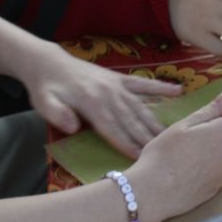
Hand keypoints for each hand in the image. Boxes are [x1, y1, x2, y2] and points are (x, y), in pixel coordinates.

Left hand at [24, 44, 178, 157]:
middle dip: (147, 138)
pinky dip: (160, 88)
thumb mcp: (43, 102)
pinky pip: (143, 84)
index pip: (112, 128)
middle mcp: (108, 93)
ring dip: (155, 122)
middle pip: (131, 120)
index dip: (126, 144)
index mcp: (91, 102)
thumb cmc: (46, 88)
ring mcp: (116, 85)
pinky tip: (178, 91)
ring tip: (172, 136)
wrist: (48, 63)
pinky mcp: (119, 78)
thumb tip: (72, 127)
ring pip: (140, 106)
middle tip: (166, 153)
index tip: (141, 158)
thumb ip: (57, 114)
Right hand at [125, 92, 221, 221]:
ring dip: (217, 149)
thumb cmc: (164, 154)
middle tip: (198, 133)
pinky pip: (220, 171)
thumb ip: (207, 112)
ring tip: (190, 152)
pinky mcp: (216, 189)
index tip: (217, 115)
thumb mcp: (182, 126)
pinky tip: (189, 169)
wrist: (154, 193)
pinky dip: (210, 165)